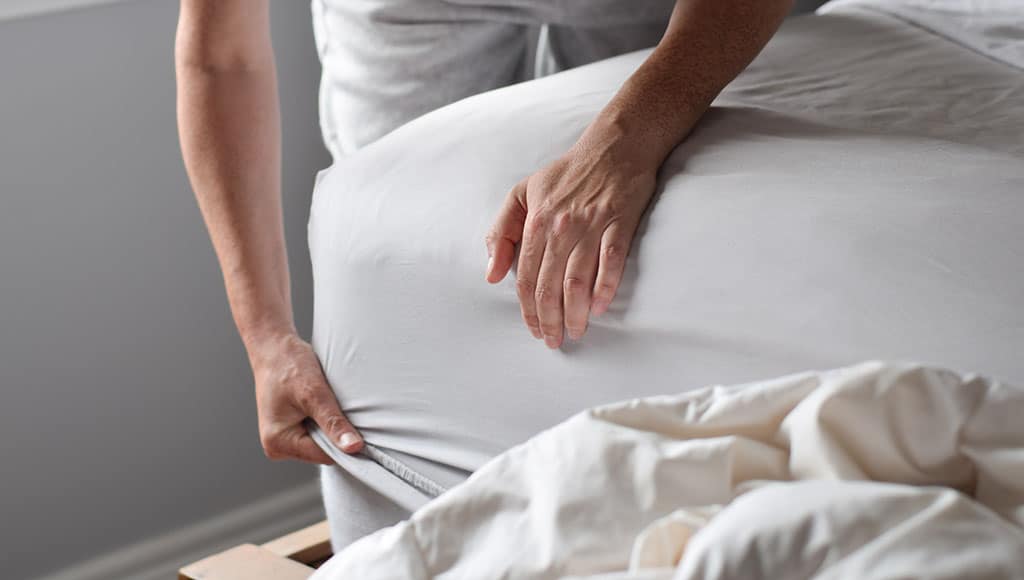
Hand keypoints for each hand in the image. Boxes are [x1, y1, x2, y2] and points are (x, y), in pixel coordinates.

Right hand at [249, 332, 362, 463]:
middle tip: (343, 410)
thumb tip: (353, 447)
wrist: (274, 347)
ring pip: (323, 442)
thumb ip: (333, 422)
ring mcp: (284, 438)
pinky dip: (326, 420)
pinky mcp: (292, 429)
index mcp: (278, 442)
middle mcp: (278, 445)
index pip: (324, 456)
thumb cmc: (288, 364)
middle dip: (337, 433)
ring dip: (332, 425)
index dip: (345, 445)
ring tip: (329, 404)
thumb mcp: (314, 393)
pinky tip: (325, 405)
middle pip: (323, 452)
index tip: (365, 434)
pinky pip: (318, 432)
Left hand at [485, 128, 657, 347]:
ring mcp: (591, 225)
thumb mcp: (522, 193)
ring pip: (577, 280)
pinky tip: (600, 308)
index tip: (534, 329)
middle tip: (554, 341)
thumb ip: (503, 232)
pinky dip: (605, 287)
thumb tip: (492, 273)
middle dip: (549, 320)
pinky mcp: (620, 222)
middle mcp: (561, 226)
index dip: (527, 309)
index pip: (525, 277)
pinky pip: (611, 261)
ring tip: (576, 332)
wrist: (615, 145)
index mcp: (536, 221)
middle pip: (549, 285)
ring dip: (575, 313)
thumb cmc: (568, 172)